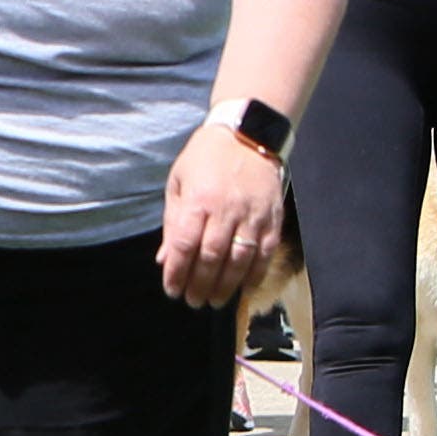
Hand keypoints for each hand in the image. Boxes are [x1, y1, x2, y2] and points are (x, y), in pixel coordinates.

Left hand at [160, 125, 287, 310]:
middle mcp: (226, 209)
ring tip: (215, 301)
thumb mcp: (179, 181)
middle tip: (193, 301)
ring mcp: (252, 215)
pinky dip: (255, 274)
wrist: (248, 133)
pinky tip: (244, 287)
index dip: (176, 272)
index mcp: (198, 200)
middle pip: (211, 258)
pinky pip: (265, 253)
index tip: (172, 290)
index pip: (183, 245)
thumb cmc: (206, 157)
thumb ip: (172, 221)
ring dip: (226, 286)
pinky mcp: (272, 218)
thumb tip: (164, 259)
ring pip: (239, 260)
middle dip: (200, 285)